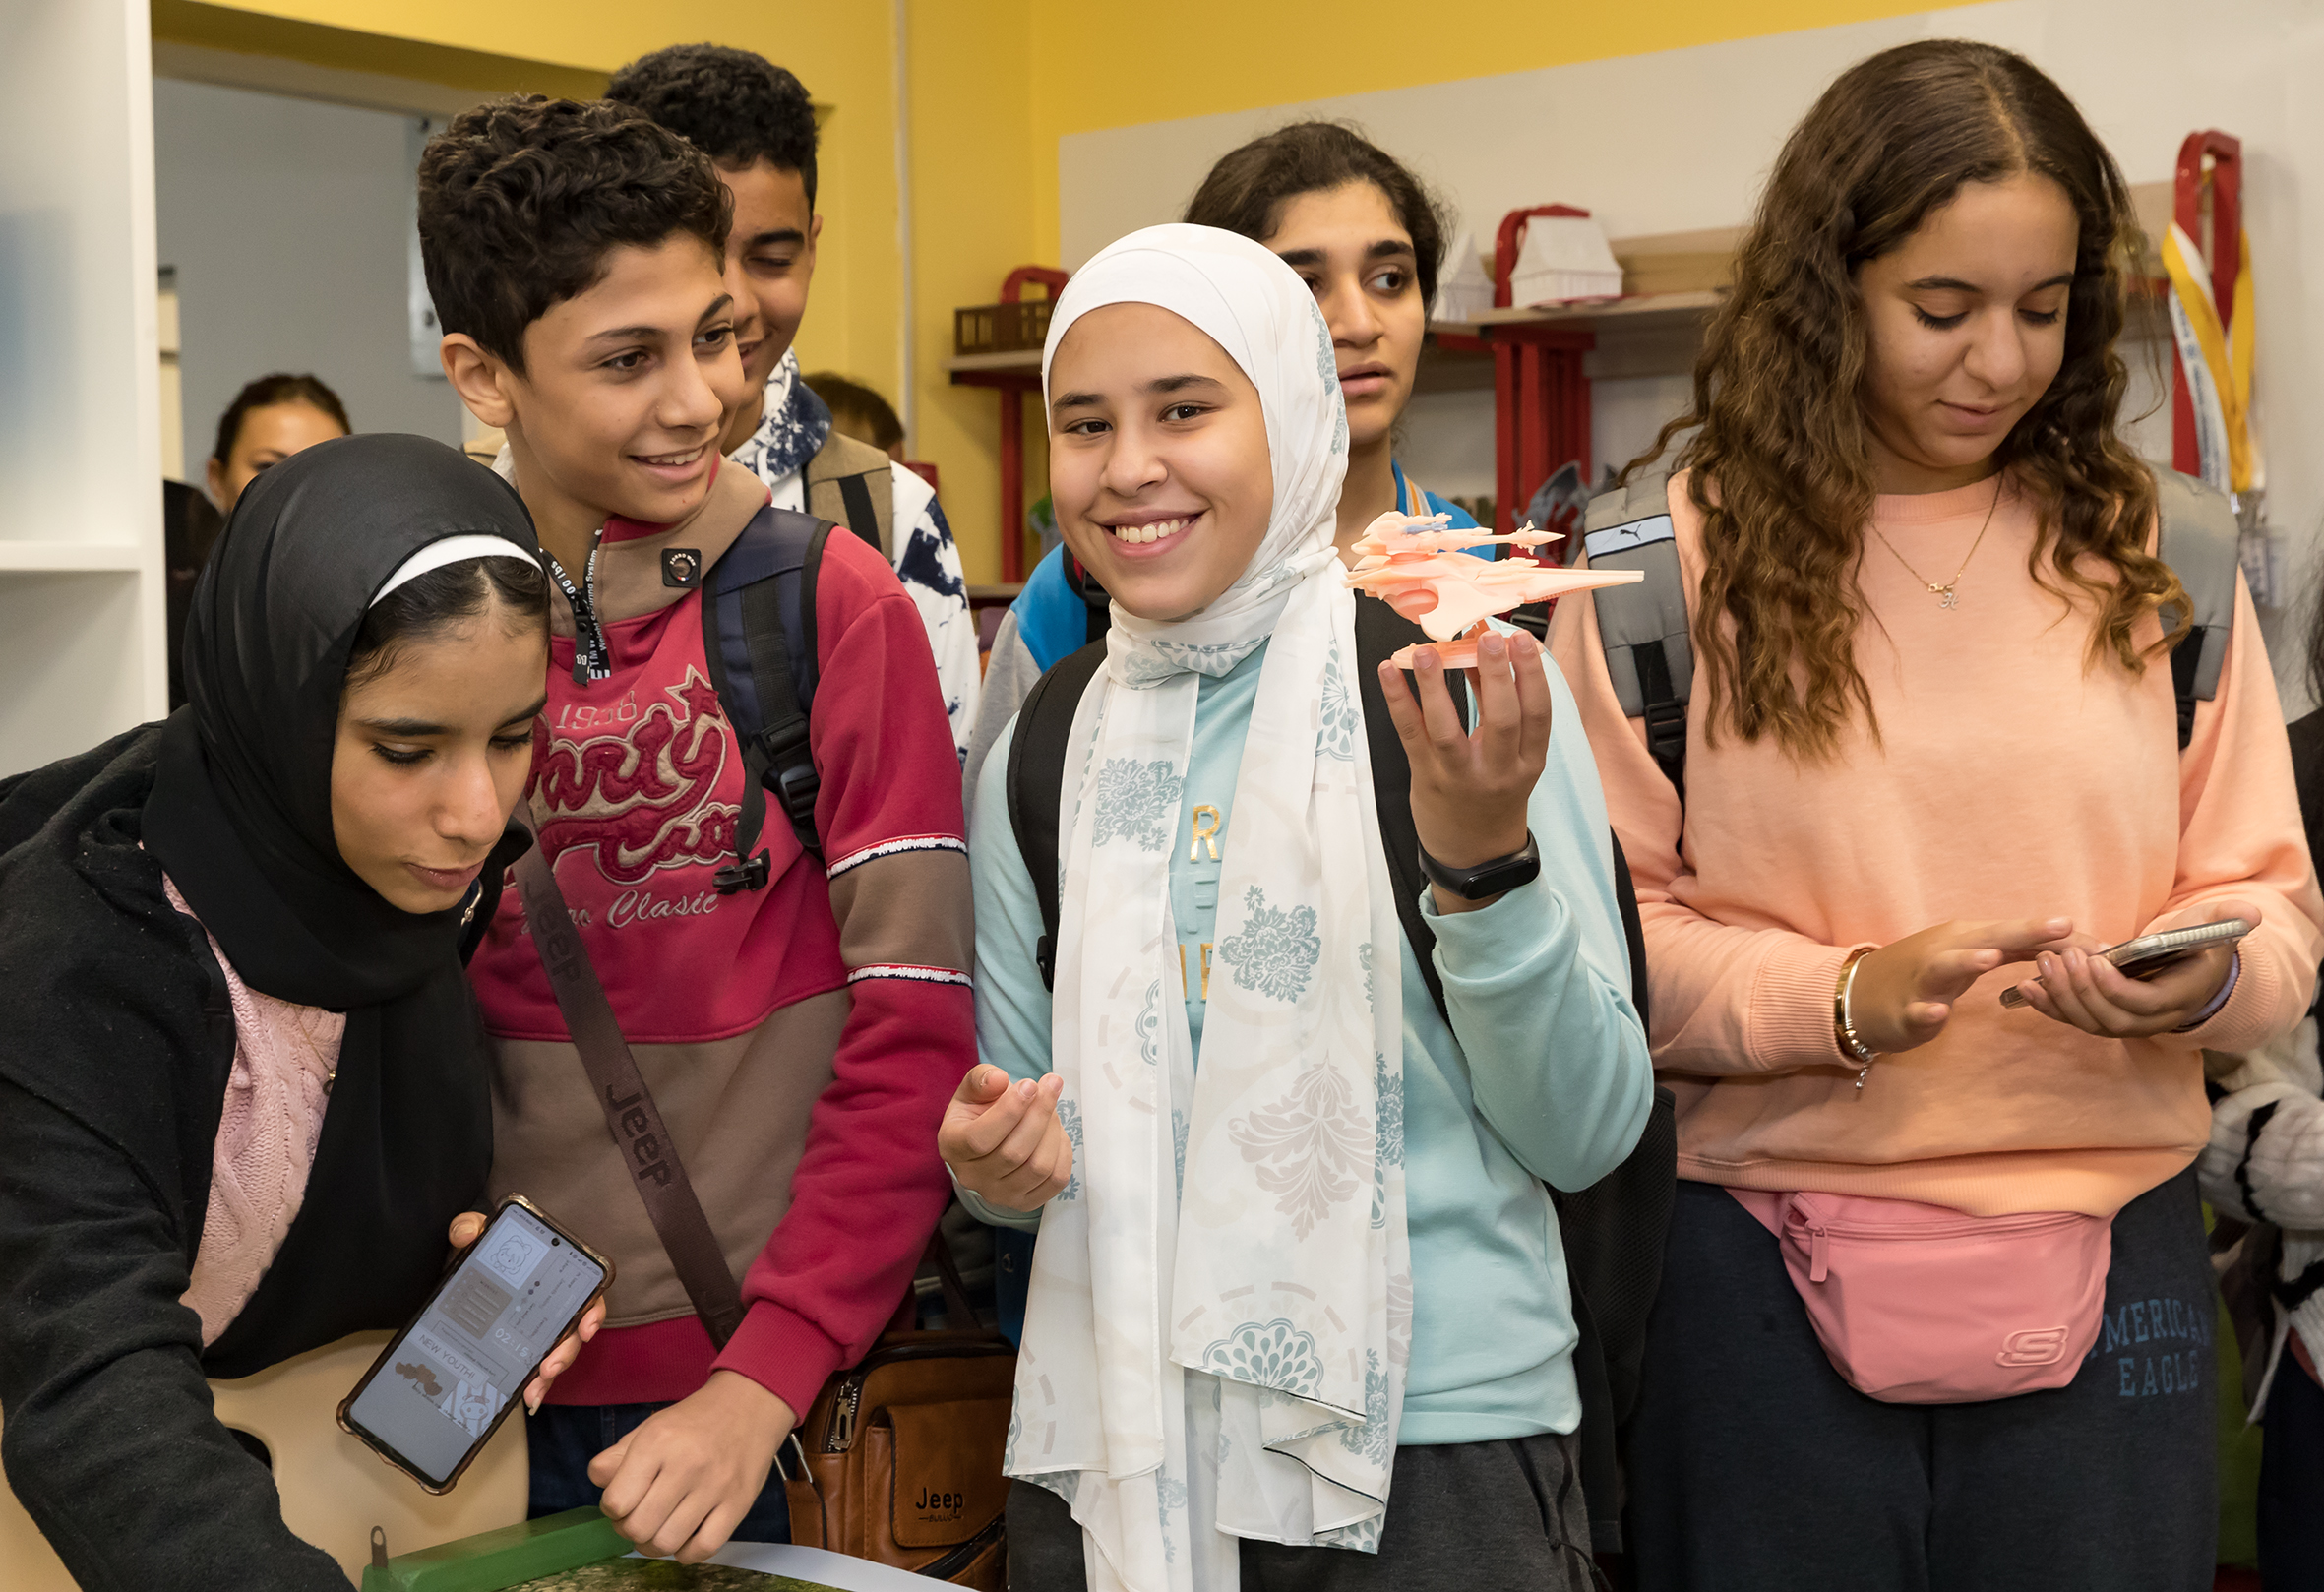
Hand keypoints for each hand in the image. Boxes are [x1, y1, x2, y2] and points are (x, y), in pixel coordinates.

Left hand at [447, 1212, 602, 1413]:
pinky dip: (535, 1383)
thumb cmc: (478, 1258)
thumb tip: (469, 1230)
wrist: (459, 1281)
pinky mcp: (520, 1347)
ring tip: (536, 1388)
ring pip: (557, 1352)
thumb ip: (468, 1229)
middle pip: (573, 1329)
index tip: (585, 1327)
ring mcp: (537, 1328)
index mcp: (548, 1275)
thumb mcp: (472, 1241)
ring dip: (551, 1372)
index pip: (583, 1291)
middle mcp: (551, 1303)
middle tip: (550, 1367)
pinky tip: (528, 1396)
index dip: (591, 1310)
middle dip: (566, 1352)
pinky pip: (536, 1367)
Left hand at [589, 1369, 795, 1560]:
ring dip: (653, 1546)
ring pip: (668, 1543)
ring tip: (657, 1530)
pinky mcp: (739, 1504)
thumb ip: (617, 1456)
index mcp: (658, 1442)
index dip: (612, 1508)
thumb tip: (600, 1483)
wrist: (750, 1405)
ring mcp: (715, 1487)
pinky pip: (704, 1548)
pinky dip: (686, 1553)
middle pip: (639, 1528)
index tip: (622, 1501)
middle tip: (638, 1518)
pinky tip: (683, 1538)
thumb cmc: (694, 1420)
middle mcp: (686, 1465)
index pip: (616, 1502)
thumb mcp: (650, 1427)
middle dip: (630, 1530)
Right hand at [938, 1064, 1071, 1212]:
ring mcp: (1000, 1195)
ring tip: (1052, 1108)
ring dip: (1053, 1131)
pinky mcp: (1025, 1203)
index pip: (980, 1138)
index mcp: (953, 1147)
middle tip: (1050, 1086)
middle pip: (1014, 1153)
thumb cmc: (979, 1112)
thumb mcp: (972, 1090)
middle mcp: (972, 1178)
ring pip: (1038, 1167)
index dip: (1010, 1111)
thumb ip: (981, 1079)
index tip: (1030, 1084)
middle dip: (1039, 1114)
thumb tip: (998, 1079)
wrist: (988, 1142)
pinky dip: (1063, 1152)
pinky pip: (1056, 1180)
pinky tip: (1056, 1132)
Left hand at [1377, 629, 1552, 914]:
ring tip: (1429, 652)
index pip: (1537, 715)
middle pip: (1502, 720)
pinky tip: (1390, 671)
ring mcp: (1459, 776)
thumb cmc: (1495, 791)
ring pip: (1448, 729)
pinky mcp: (1426, 777)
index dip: (1532, 676)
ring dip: (1438, 687)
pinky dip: (1398, 700)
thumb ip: (1500, 705)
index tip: (1523, 640)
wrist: (1474, 853)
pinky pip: (1410, 734)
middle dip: (1497, 676)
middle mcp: (1498, 770)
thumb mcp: (1514, 756)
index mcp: (1529, 761)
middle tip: (1489, 637)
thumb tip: (1480, 650)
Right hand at [1848, 918, 2078, 1053]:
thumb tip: (2067, 946)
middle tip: (2062, 927)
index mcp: (1964, 938)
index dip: (2054, 936)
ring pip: (1945, 967)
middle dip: (2023, 931)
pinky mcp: (1904, 1010)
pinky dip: (1927, 1011)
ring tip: (1990, 959)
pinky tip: (1940, 1013)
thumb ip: (2013, 950)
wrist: (1859, 996)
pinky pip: (1917, 1011)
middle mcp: (1944, 950)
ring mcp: (1922, 979)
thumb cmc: (1925, 973)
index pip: (2015, 933)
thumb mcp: (1970, 954)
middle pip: (1987, 938)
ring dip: (1966, 961)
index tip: (2099, 941)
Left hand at [2013, 901, 2259, 1038]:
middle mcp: (2151, 1020)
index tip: (2094, 961)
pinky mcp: (2103, 1019)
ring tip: (2041, 964)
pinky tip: (2025, 987)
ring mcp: (2126, 1024)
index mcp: (2178, 999)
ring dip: (2061, 996)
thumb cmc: (2199, 946)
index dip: (2116, 988)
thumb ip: (2227, 919)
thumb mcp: (2214, 931)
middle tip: (2059, 957)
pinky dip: (2048, 1006)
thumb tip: (2250, 913)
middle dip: (2081, 990)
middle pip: (2111, 1018)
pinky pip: (2073, 1020)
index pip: (2144, 1003)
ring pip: (2089, 1023)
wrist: (2190, 973)